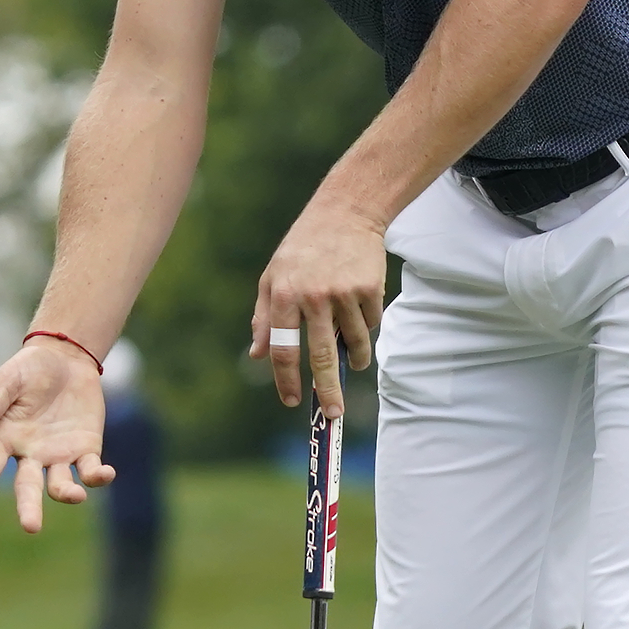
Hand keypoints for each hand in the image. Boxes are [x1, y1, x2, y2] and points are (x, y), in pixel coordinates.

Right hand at [0, 337, 113, 532]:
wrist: (67, 359)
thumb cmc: (28, 370)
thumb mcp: (7, 381)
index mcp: (3, 439)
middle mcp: (29, 455)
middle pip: (27, 487)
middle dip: (29, 508)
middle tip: (31, 527)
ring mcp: (58, 456)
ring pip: (60, 485)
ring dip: (67, 493)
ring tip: (75, 495)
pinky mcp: (86, 450)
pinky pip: (91, 471)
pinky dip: (98, 476)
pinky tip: (106, 474)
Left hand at [251, 197, 387, 414]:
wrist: (345, 214)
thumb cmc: (302, 248)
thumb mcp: (272, 278)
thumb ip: (264, 318)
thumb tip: (258, 355)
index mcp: (282, 295)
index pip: (283, 349)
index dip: (288, 380)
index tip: (293, 402)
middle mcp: (312, 296)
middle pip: (321, 356)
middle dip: (328, 390)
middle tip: (334, 414)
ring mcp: (343, 293)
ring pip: (354, 342)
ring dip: (356, 357)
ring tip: (355, 360)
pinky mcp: (369, 288)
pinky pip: (371, 323)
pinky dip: (367, 326)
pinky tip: (359, 309)